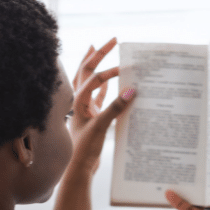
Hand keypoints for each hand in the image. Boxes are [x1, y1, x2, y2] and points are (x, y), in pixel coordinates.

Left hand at [67, 37, 135, 176]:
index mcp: (78, 100)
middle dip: (98, 54)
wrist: (78, 169)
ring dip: (97, 66)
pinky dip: (105, 87)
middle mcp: (79, 101)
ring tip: (101, 50)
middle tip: (112, 40)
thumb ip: (115, 108)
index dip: (109, 69)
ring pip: (90, 81)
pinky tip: (113, 81)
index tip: (127, 65)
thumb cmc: (84, 149)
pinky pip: (99, 96)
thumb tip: (131, 90)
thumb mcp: (100, 127)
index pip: (94, 78)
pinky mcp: (92, 116)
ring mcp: (85, 108)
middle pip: (87, 70)